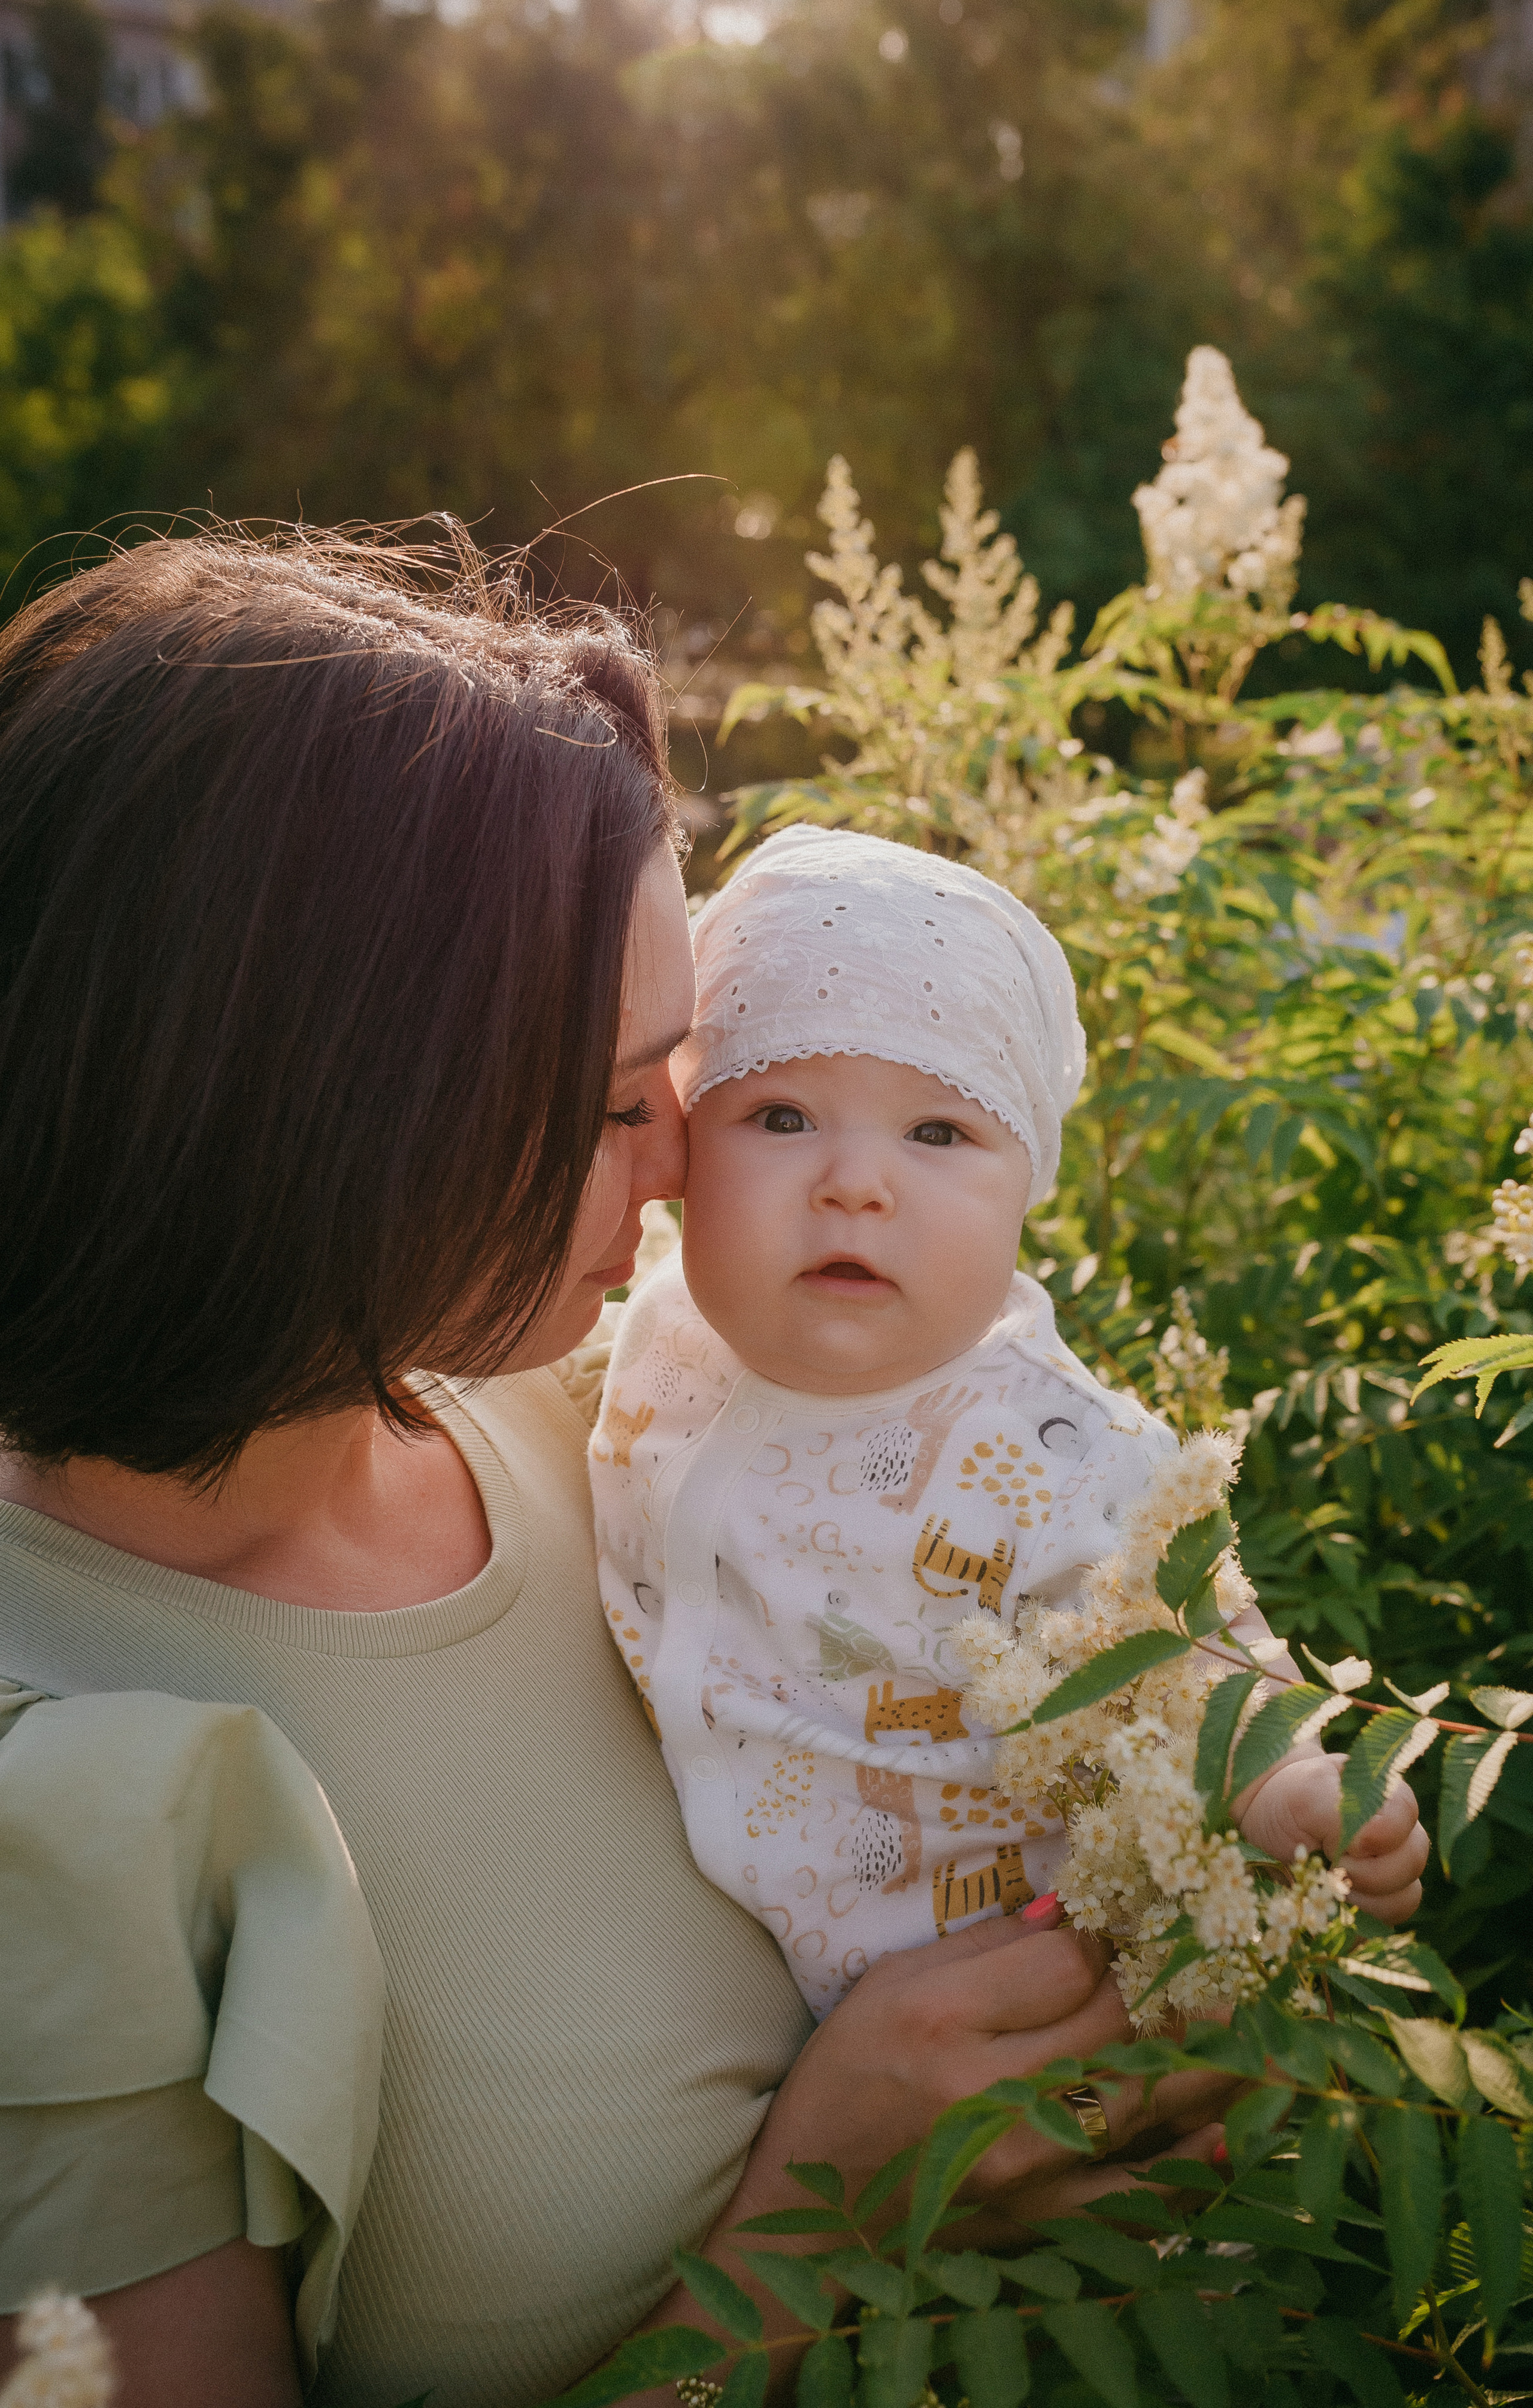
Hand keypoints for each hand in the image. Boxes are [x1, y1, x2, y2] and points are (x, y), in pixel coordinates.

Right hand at [637, 1907, 1238, 2392]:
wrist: (811, 2214)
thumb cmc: (848, 2078)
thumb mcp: (891, 1985)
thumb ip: (985, 1948)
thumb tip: (1073, 1913)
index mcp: (942, 2022)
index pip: (1069, 1961)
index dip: (1111, 1930)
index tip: (1129, 1912)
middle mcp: (992, 2095)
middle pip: (1117, 2018)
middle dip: (1167, 1975)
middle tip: (1205, 1946)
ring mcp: (1029, 2167)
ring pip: (1150, 2094)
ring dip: (1212, 2052)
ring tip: (1255, 2015)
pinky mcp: (1050, 2220)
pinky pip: (1144, 2192)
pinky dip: (1194, 2161)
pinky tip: (1232, 2127)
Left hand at [1240, 1753, 1428, 1921]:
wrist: (1264, 1831)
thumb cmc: (1289, 1804)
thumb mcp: (1306, 1795)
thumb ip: (1340, 1812)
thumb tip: (1369, 1846)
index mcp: (1385, 1796)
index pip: (1405, 1813)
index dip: (1375, 1833)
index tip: (1338, 1841)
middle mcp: (1399, 1835)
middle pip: (1411, 1860)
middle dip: (1366, 1870)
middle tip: (1329, 1862)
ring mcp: (1393, 1873)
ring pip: (1405, 1897)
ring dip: (1362, 1896)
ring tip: (1328, 1881)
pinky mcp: (1380, 1908)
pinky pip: (1388, 1923)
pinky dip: (1358, 1918)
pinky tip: (1333, 1903)